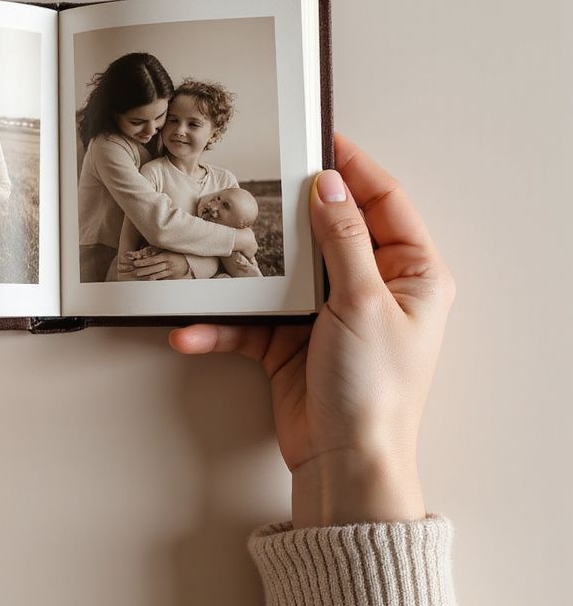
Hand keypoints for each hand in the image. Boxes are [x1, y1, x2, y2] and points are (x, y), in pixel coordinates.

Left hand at [117, 247, 190, 279]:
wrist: (188, 262)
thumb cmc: (174, 254)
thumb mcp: (166, 250)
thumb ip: (155, 251)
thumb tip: (143, 251)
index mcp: (166, 256)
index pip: (153, 259)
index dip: (144, 262)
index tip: (135, 263)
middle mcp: (168, 264)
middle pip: (153, 267)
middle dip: (143, 270)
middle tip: (134, 271)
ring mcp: (170, 271)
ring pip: (157, 274)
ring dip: (147, 275)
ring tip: (138, 276)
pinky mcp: (172, 277)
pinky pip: (162, 279)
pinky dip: (155, 280)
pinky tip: (148, 280)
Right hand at [169, 135, 454, 527]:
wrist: (344, 466)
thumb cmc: (374, 391)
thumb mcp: (364, 303)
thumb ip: (343, 240)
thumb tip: (329, 185)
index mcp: (410, 273)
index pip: (384, 202)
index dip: (354, 167)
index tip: (319, 139)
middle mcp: (370, 287)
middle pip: (326, 230)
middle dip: (287, 213)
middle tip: (254, 183)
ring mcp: (327, 313)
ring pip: (281, 272)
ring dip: (245, 272)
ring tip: (211, 254)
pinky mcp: (289, 342)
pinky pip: (251, 321)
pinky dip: (222, 326)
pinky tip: (194, 330)